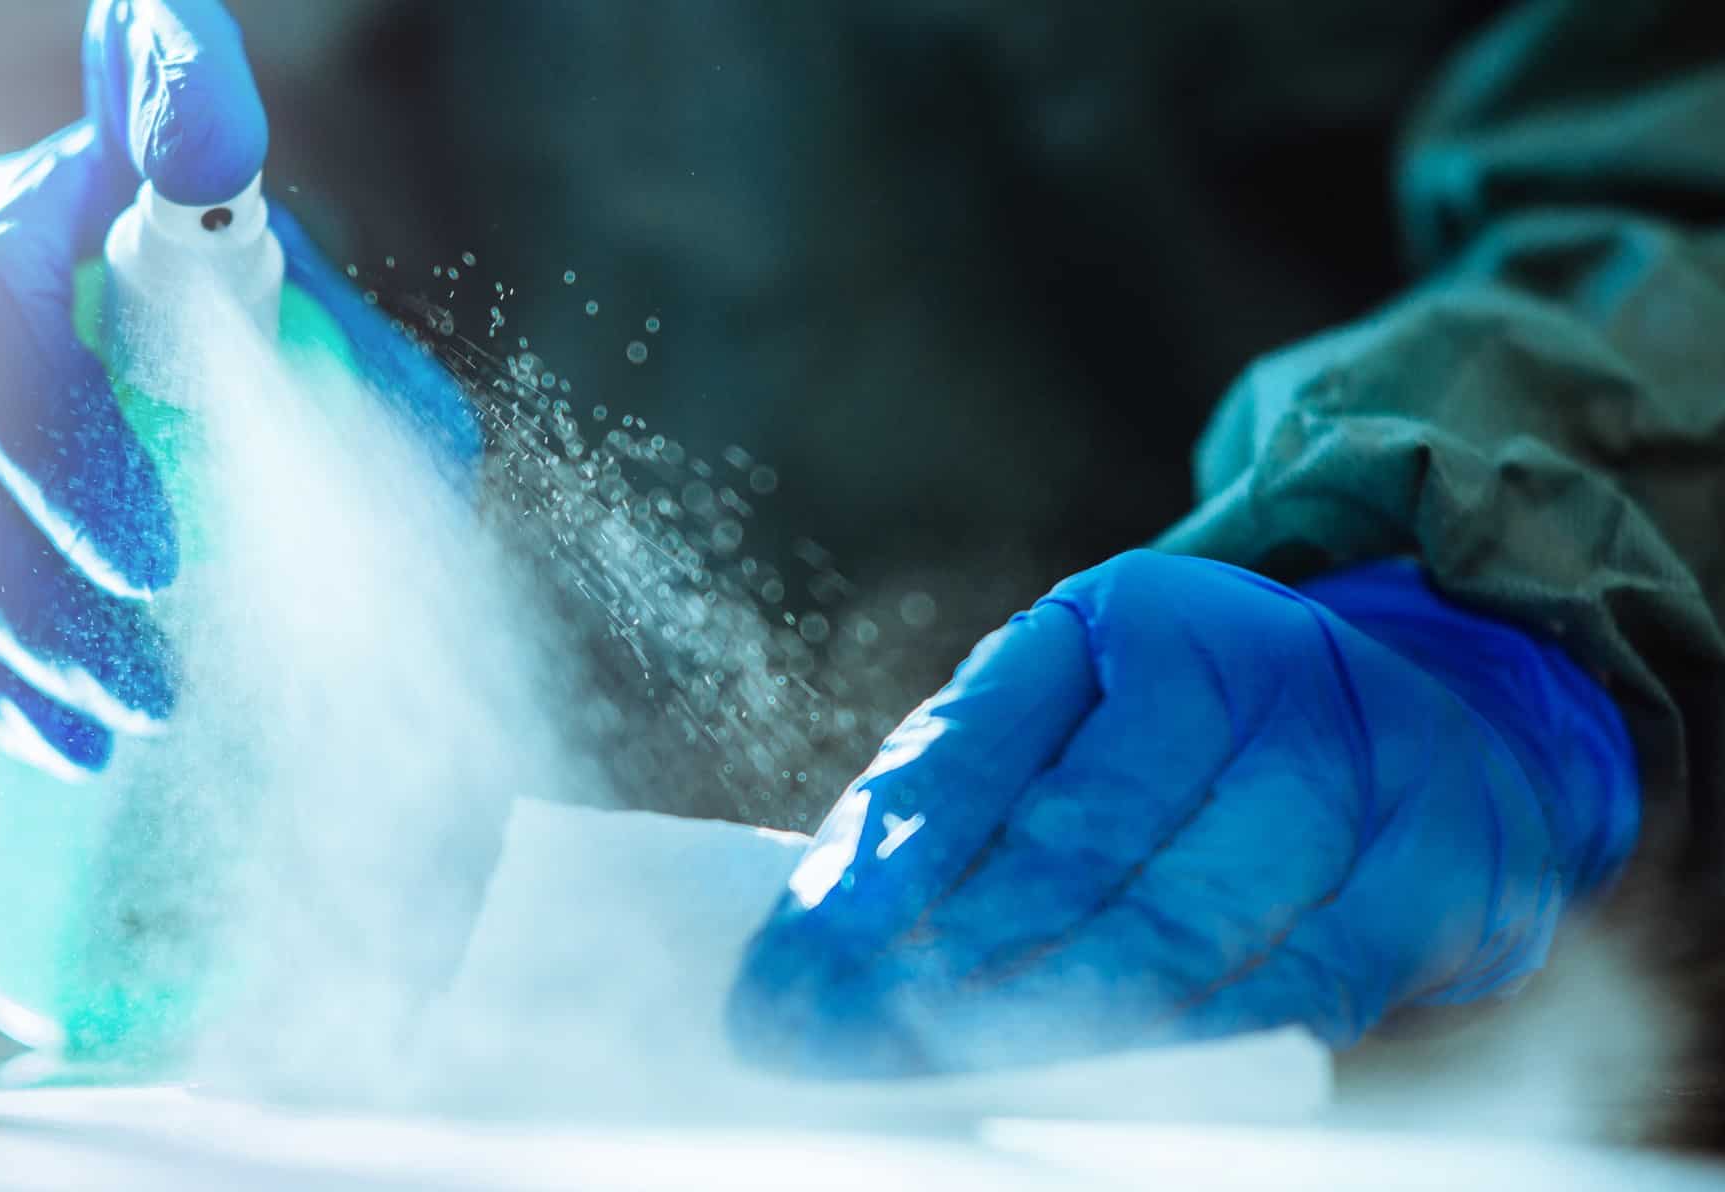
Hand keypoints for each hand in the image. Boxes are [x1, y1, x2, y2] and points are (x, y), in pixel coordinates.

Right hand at [0, 0, 472, 775]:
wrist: (150, 418)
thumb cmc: (273, 390)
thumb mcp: (352, 381)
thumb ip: (365, 394)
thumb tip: (381, 490)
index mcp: (125, 197)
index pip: (149, 124)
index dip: (169, 98)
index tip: (200, 91)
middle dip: (63, 492)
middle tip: (163, 604)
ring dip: (17, 619)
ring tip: (137, 719)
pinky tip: (46, 735)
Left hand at [727, 550, 1638, 1076]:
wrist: (1438, 722)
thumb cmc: (1198, 747)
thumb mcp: (1075, 725)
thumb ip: (962, 803)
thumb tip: (825, 927)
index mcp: (1121, 620)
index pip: (969, 756)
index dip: (873, 879)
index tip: (781, 982)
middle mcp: (1241, 666)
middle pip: (1068, 848)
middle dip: (936, 973)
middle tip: (832, 1054)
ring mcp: (1350, 763)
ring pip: (1176, 924)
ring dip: (1044, 1026)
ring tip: (929, 1080)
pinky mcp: (1429, 876)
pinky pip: (1291, 990)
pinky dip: (1182, 1049)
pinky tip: (1095, 1088)